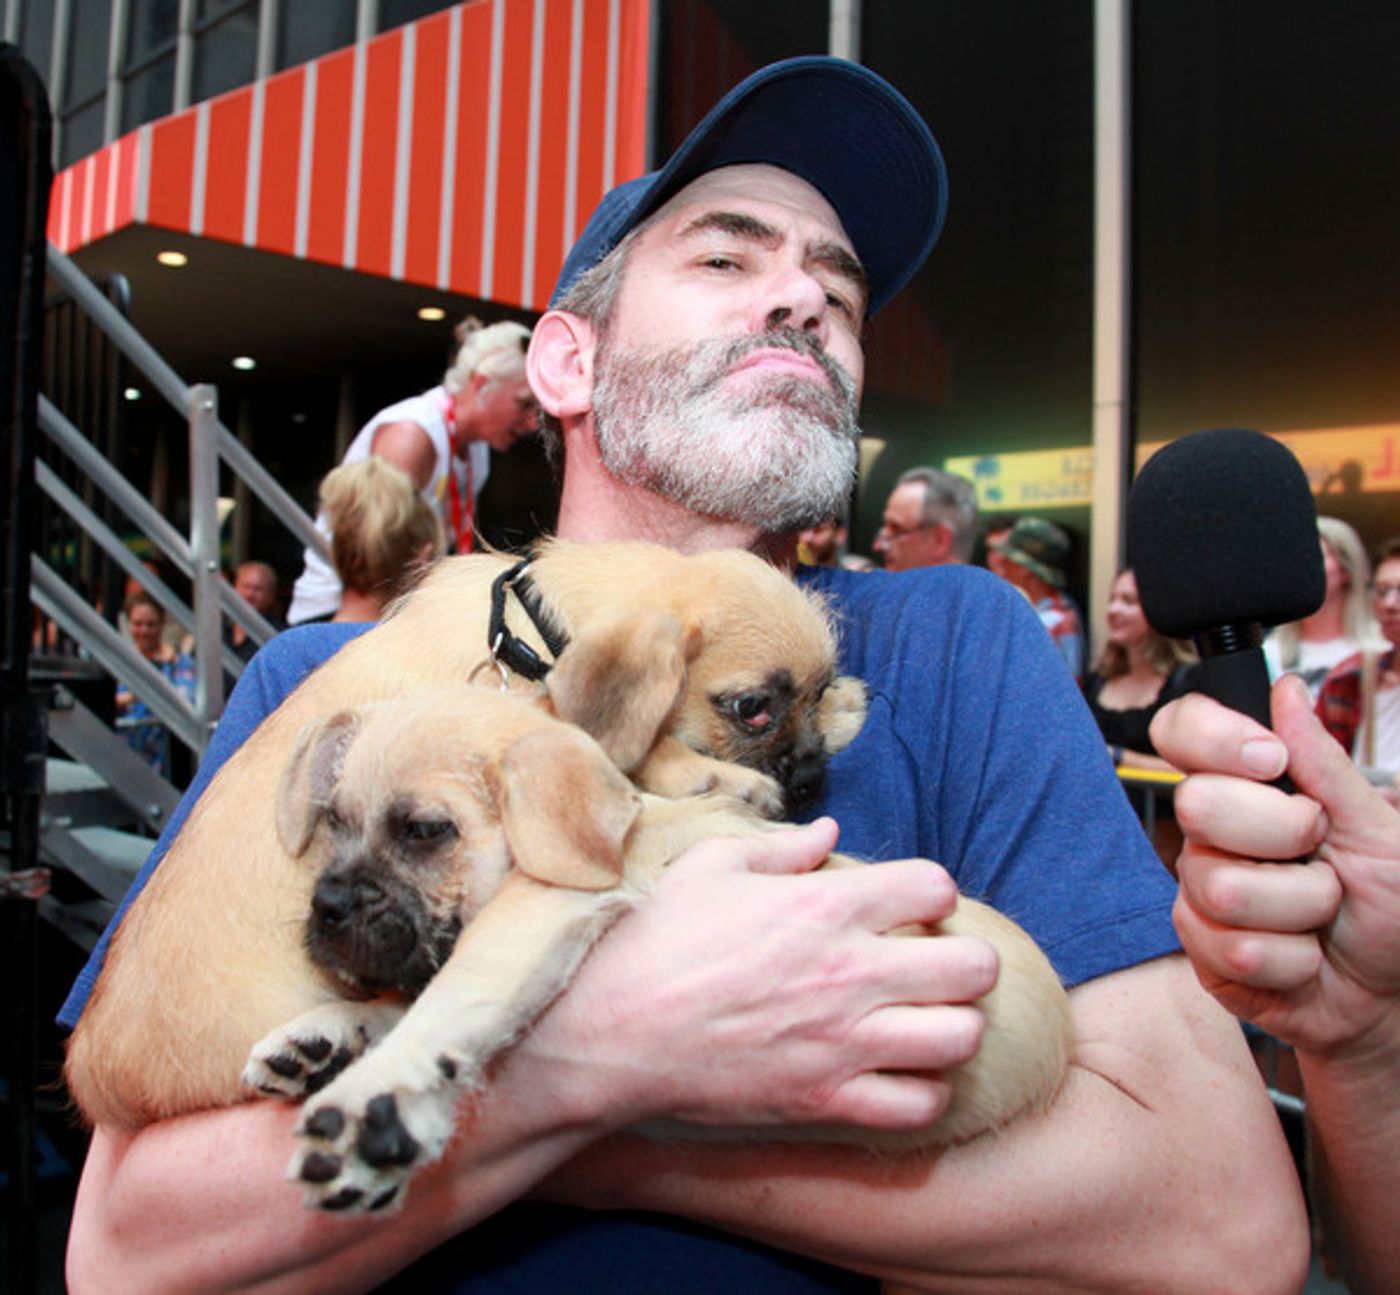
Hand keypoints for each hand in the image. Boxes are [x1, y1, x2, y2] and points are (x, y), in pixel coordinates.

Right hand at [517, 819, 997, 1134]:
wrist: (609, 1031)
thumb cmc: (657, 940)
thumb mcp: (711, 867)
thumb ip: (781, 847)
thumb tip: (829, 832)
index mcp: (825, 904)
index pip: (936, 886)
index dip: (932, 893)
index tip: (911, 907)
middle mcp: (850, 971)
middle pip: (974, 968)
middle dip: (967, 962)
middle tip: (936, 965)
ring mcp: (843, 1040)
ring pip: (960, 1038)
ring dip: (952, 1027)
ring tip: (925, 1021)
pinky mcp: (826, 1099)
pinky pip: (918, 1105)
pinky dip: (920, 1091)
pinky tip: (897, 1072)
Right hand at [1150, 675, 1399, 1057]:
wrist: (1391, 989)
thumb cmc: (1388, 904)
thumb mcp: (1377, 827)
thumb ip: (1324, 764)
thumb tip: (1286, 689)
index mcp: (1244, 787)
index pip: (1181, 730)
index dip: (1211, 735)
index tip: (1268, 759)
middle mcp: (1210, 834)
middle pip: (1198, 805)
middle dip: (1283, 833)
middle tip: (1319, 852)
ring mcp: (1198, 891)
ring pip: (1225, 888)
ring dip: (1302, 908)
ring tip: (1320, 914)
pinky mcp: (1201, 950)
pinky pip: (1235, 947)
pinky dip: (1293, 958)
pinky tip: (1303, 956)